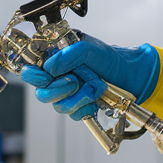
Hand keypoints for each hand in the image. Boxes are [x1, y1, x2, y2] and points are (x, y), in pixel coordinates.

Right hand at [19, 34, 158, 121]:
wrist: (132, 77)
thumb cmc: (111, 59)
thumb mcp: (89, 48)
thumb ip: (67, 54)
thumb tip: (48, 68)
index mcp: (55, 59)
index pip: (30, 71)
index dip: (34, 76)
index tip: (47, 76)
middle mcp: (58, 77)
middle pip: (42, 94)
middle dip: (61, 89)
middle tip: (76, 81)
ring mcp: (68, 94)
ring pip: (58, 106)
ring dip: (80, 97)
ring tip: (96, 86)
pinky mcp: (79, 107)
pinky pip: (73, 115)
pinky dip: (86, 107)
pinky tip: (96, 99)